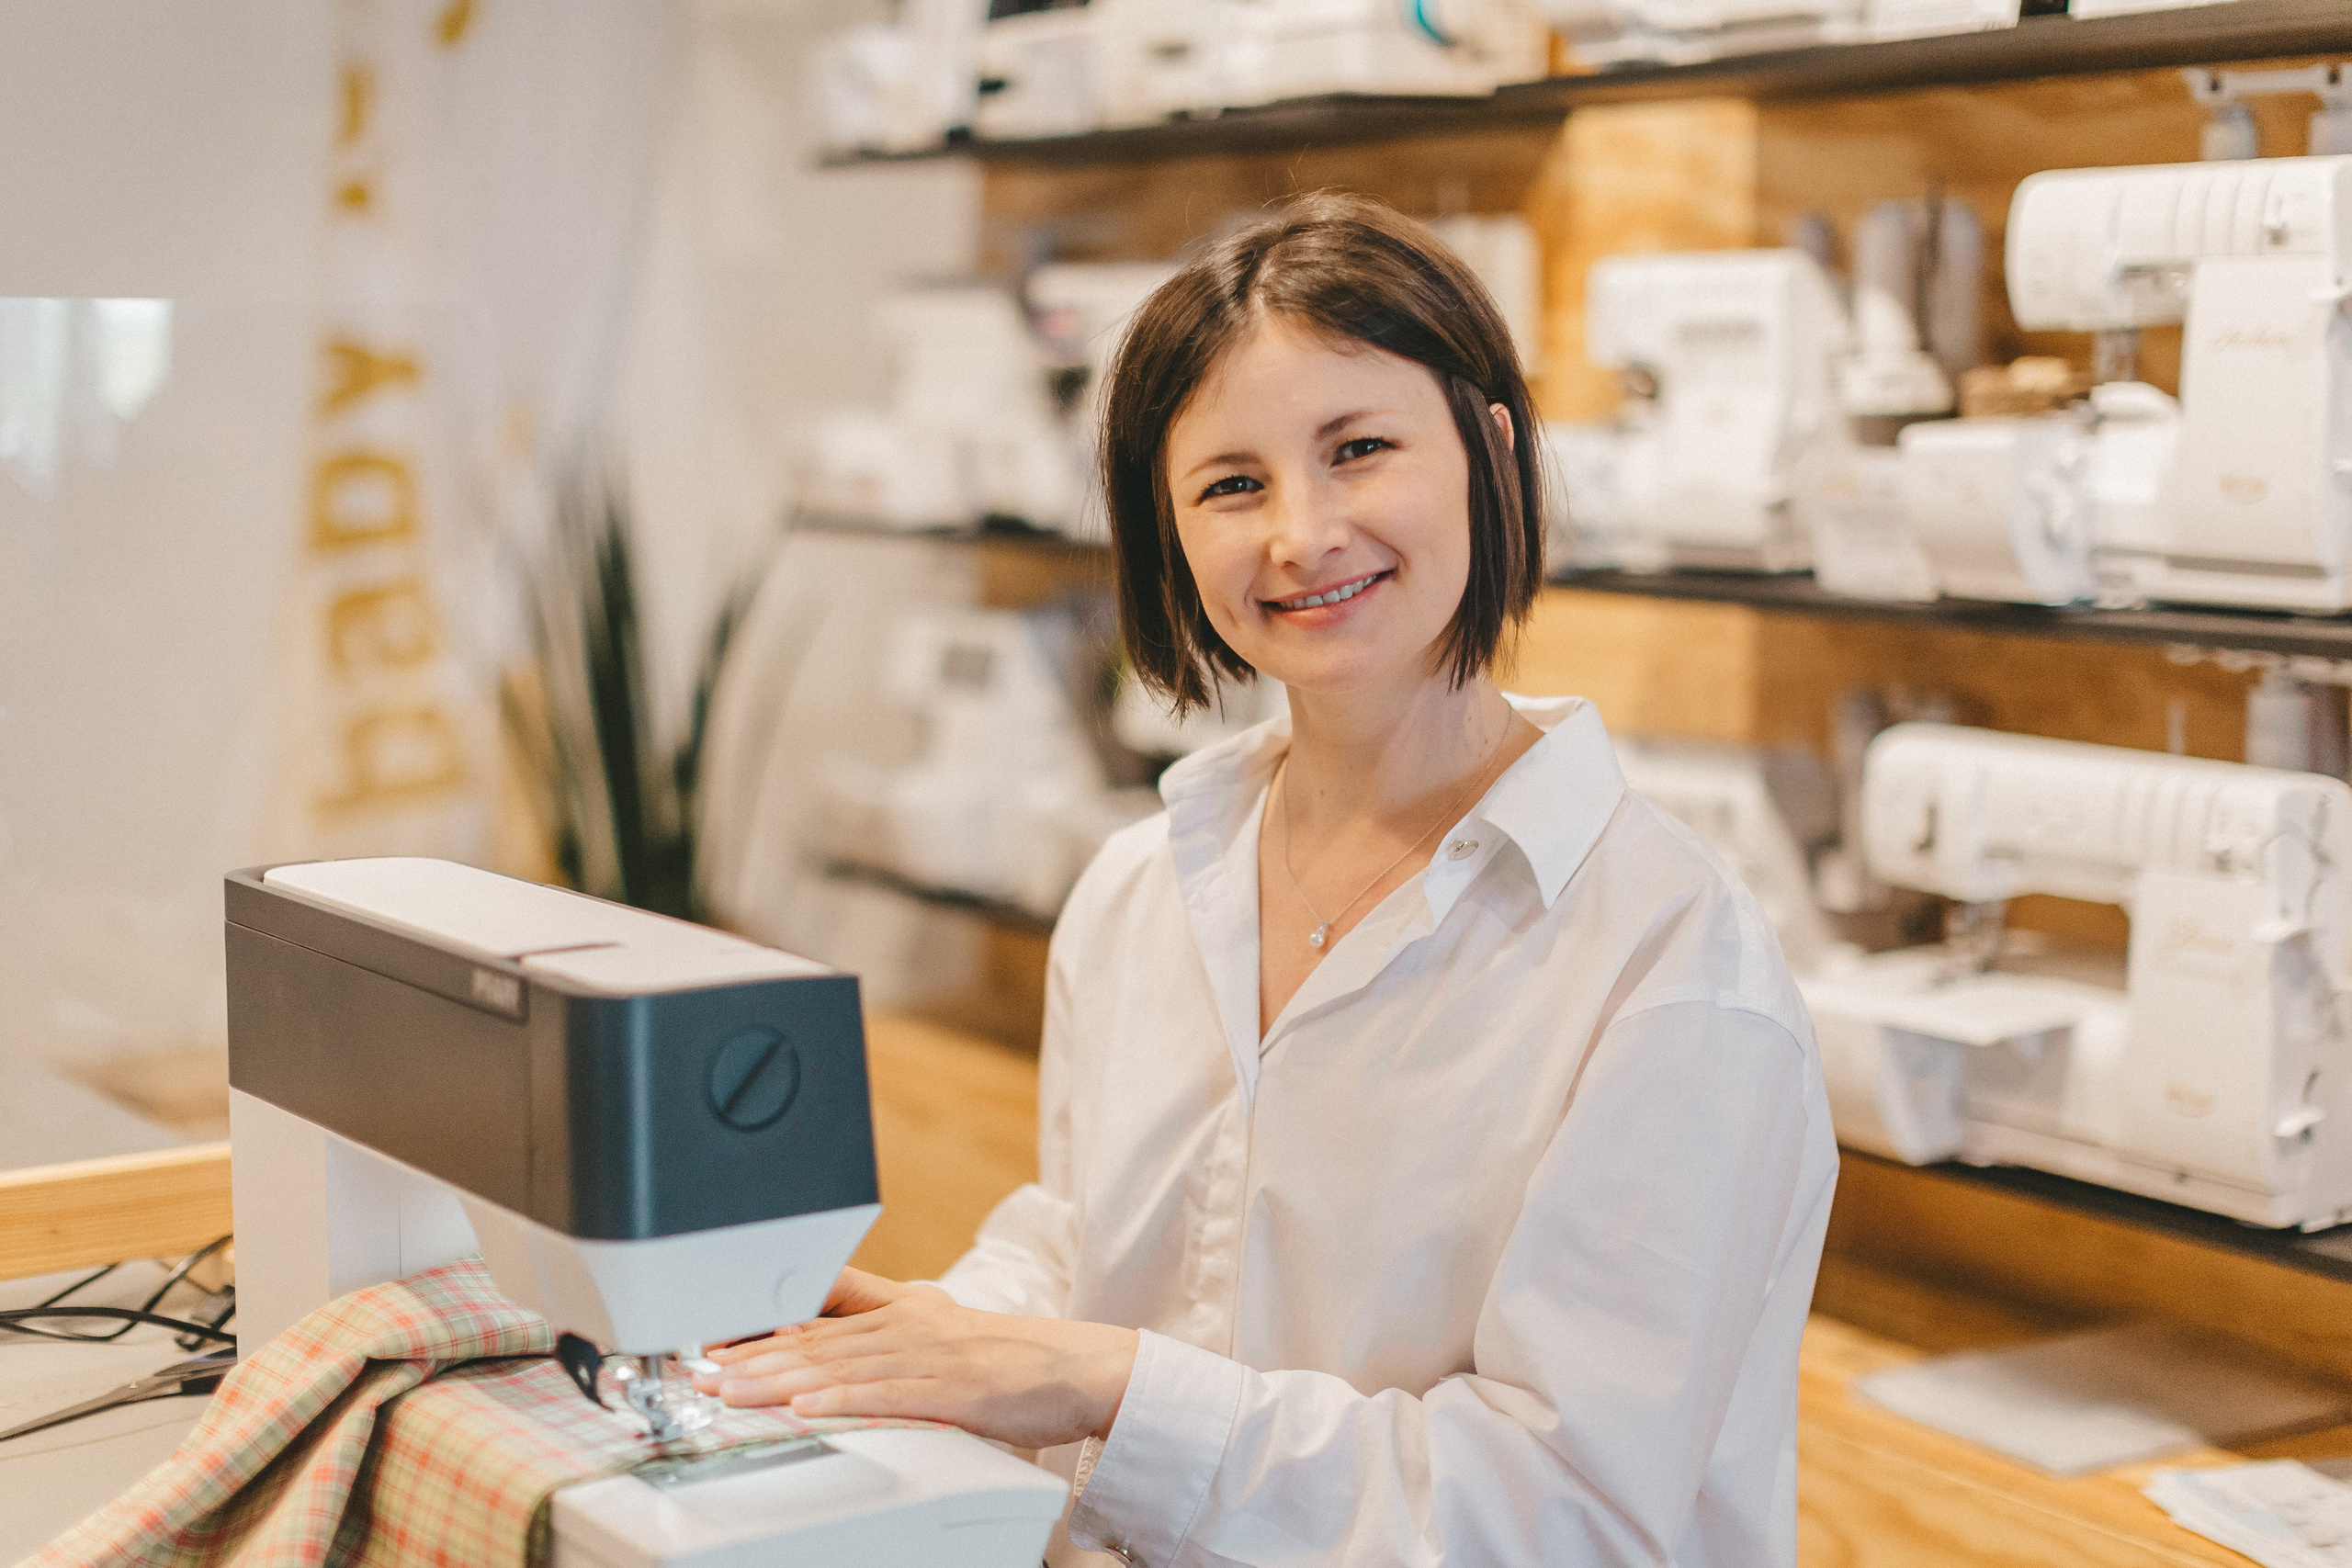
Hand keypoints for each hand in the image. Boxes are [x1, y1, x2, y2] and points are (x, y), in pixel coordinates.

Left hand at [694, 1267, 1139, 1450]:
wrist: (1074, 1366)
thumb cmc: (1007, 1357)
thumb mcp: (938, 1330)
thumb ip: (883, 1333)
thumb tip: (827, 1354)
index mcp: (900, 1310)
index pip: (818, 1317)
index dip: (760, 1327)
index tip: (713, 1342)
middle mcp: (907, 1325)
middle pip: (816, 1340)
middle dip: (751, 1357)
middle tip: (700, 1371)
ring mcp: (927, 1356)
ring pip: (839, 1366)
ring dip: (780, 1380)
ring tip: (733, 1391)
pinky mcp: (950, 1389)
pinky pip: (886, 1396)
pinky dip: (842, 1400)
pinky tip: (807, 1407)